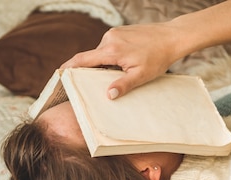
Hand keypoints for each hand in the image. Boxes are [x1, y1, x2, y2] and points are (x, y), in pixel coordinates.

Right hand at [61, 23, 179, 98]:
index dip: (68, 68)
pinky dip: (109, 58)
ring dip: (103, 65)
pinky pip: (108, 47)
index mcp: (111, 50)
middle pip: (91, 58)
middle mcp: (109, 39)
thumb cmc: (157, 58)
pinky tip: (123, 65)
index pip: (82, 59)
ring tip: (116, 75)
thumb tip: (108, 95)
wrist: (171, 38)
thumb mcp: (140, 76)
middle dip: (88, 71)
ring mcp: (114, 33)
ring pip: (101, 53)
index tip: (58, 75)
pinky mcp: (120, 32)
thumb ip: (123, 85)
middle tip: (88, 85)